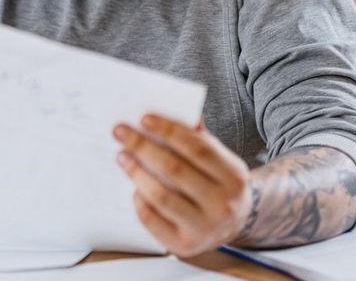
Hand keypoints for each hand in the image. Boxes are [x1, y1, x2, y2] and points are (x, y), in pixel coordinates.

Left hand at [113, 114, 252, 256]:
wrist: (235, 224)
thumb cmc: (218, 183)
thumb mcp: (219, 160)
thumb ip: (197, 137)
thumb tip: (168, 109)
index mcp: (234, 176)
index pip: (197, 147)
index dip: (168, 130)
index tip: (143, 118)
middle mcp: (223, 204)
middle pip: (174, 169)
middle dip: (143, 147)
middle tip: (121, 132)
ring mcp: (204, 227)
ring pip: (161, 196)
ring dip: (136, 172)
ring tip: (122, 156)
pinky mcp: (185, 245)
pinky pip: (153, 221)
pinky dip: (140, 202)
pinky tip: (134, 188)